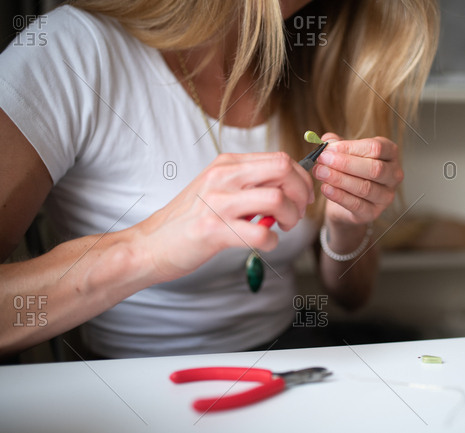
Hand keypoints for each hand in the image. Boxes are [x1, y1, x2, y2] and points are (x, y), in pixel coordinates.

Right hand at [135, 152, 313, 281]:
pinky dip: (271, 242)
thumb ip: (248, 183)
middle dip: (301, 193)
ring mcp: (218, 203)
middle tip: (297, 212)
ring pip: (277, 199)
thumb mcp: (217, 187)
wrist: (151, 244)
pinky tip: (264, 244)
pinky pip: (260, 234)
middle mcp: (223, 178)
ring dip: (291, 218)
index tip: (302, 196)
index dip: (301, 178)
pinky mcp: (214, 231)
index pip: (279, 158)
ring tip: (282, 228)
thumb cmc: (189, 219)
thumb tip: (286, 186)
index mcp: (226, 164)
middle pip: (283, 170)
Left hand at [313, 133, 403, 226]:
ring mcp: (386, 196)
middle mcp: (393, 174)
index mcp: (390, 153)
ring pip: (365, 187)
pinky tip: (326, 188)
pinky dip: (339, 196)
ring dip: (339, 179)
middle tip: (323, 160)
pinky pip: (357, 205)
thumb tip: (326, 141)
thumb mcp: (344, 152)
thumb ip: (336, 144)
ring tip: (320, 172)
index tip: (329, 148)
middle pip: (374, 168)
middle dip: (345, 164)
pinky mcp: (373, 212)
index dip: (351, 148)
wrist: (346, 199)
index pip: (375, 148)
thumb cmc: (350, 170)